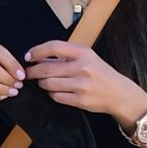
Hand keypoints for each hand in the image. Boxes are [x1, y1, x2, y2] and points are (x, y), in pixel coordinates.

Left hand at [23, 41, 143, 120]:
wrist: (119, 93)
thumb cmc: (100, 73)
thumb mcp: (88, 58)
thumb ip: (66, 56)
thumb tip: (38, 57)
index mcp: (83, 52)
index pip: (53, 47)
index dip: (37, 51)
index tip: (28, 56)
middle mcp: (83, 67)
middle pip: (47, 68)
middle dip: (33, 71)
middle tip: (27, 73)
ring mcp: (81, 85)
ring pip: (49, 84)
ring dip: (42, 83)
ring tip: (44, 82)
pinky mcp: (80, 100)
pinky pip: (56, 97)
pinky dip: (52, 94)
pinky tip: (56, 91)